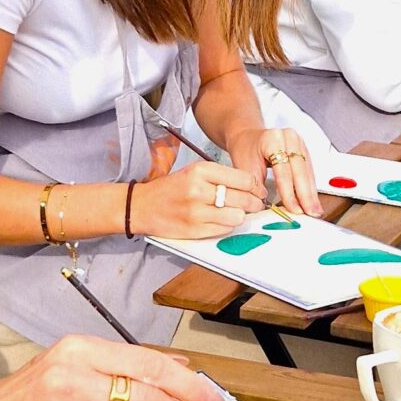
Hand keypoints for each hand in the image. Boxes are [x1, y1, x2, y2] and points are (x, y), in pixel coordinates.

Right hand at [128, 158, 263, 241]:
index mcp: (200, 170)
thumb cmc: (171, 188)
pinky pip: (225, 229)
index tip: (259, 190)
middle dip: (255, 203)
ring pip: (237, 216)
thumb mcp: (194, 172)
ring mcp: (196, 211)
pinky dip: (228, 226)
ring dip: (242, 216)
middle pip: (243, 198)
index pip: (243, 178)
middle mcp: (198, 189)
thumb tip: (252, 187)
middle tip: (256, 204)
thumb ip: (221, 177)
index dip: (256, 187)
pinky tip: (223, 220)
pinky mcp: (194, 230)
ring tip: (238, 212)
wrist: (141, 206)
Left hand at [229, 124, 318, 215]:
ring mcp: (299, 143)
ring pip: (308, 172)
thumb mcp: (245, 169)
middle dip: (306, 195)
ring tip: (314, 210)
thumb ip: (257, 189)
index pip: (284, 171)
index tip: (294, 209)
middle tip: (310, 213)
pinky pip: (309, 171)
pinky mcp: (303, 150)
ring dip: (311, 193)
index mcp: (273, 139)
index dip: (290, 193)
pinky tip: (312, 200)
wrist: (247, 138)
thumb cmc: (245, 151)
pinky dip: (310, 187)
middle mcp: (289, 138)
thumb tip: (268, 209)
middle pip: (300, 170)